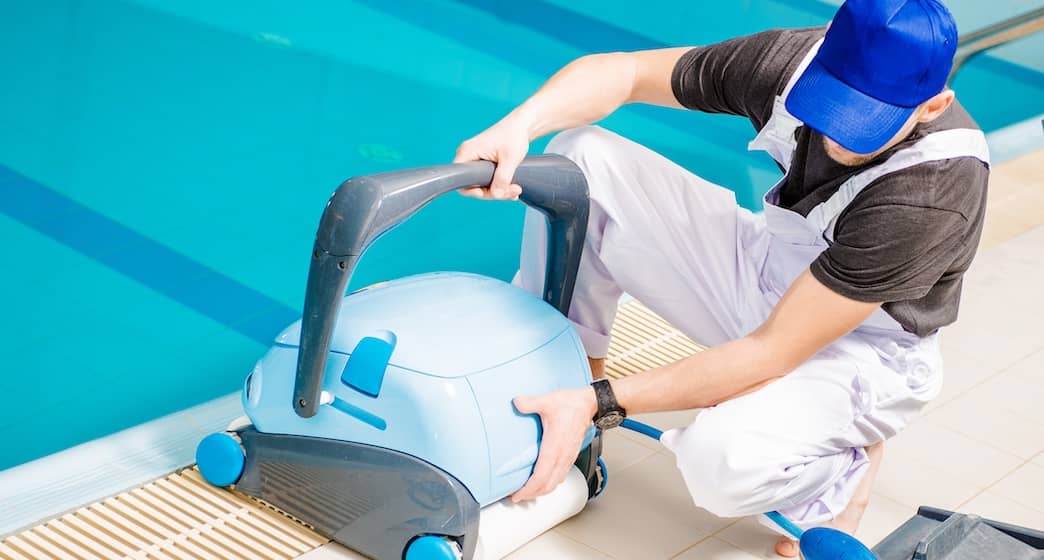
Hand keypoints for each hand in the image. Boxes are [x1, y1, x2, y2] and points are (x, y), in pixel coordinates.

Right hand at [453, 118, 530, 199]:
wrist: (521, 125)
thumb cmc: (514, 136)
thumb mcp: (510, 159)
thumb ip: (502, 178)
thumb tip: (496, 195)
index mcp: (467, 152)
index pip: (460, 179)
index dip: (471, 191)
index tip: (486, 193)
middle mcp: (468, 156)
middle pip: (473, 185)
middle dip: (494, 192)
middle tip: (514, 191)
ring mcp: (475, 160)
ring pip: (482, 184)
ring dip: (500, 190)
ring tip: (516, 189)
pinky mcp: (483, 163)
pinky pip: (488, 179)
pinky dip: (500, 185)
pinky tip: (512, 187)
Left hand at [510, 386, 597, 502]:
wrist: (590, 404)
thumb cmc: (571, 405)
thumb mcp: (548, 401)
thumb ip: (531, 402)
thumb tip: (516, 402)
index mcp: (554, 447)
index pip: (540, 477)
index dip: (528, 490)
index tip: (516, 494)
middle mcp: (562, 456)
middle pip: (547, 486)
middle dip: (532, 495)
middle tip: (517, 496)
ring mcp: (568, 458)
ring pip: (554, 483)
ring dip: (541, 491)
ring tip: (527, 491)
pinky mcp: (570, 456)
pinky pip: (560, 476)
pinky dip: (549, 484)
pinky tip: (542, 480)